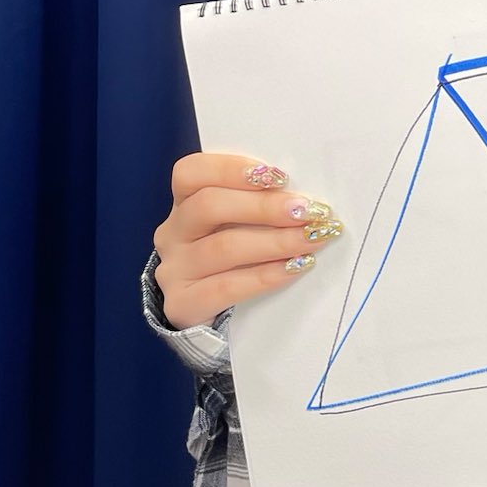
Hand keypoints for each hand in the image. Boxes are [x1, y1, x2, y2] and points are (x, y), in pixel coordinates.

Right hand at [154, 156, 341, 328]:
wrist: (194, 316)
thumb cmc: (227, 254)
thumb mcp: (231, 224)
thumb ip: (255, 204)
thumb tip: (305, 198)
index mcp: (182, 203)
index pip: (192, 173)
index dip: (233, 169)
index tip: (280, 176)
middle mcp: (173, 233)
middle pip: (209, 206)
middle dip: (265, 206)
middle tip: (308, 211)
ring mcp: (174, 270)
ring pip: (223, 247)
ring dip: (276, 241)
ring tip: (313, 238)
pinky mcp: (182, 304)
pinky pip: (226, 287)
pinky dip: (266, 275)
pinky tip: (296, 267)